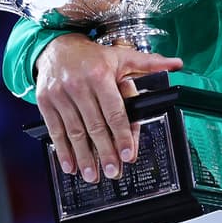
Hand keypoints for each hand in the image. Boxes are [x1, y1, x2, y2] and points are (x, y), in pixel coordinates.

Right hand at [35, 33, 181, 183]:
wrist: (55, 47)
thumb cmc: (91, 56)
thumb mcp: (120, 57)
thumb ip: (148, 64)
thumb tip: (176, 64)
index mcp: (100, 75)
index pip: (114, 111)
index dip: (122, 135)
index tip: (128, 155)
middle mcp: (79, 85)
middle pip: (95, 126)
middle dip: (105, 152)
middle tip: (113, 171)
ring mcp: (60, 95)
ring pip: (75, 132)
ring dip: (84, 157)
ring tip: (93, 175)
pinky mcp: (45, 102)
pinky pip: (55, 130)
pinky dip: (63, 151)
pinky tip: (70, 166)